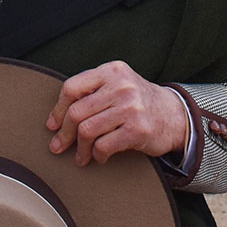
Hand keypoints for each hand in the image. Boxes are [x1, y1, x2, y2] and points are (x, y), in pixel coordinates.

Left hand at [45, 61, 187, 165]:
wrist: (173, 115)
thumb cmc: (138, 101)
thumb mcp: (117, 84)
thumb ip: (92, 91)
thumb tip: (57, 117)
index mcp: (111, 71)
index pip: (72, 88)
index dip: (58, 109)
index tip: (53, 125)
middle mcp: (121, 86)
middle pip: (77, 112)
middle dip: (64, 134)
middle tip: (59, 146)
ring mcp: (130, 107)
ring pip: (87, 130)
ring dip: (79, 149)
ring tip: (80, 156)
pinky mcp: (137, 129)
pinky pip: (103, 146)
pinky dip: (97, 155)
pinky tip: (99, 156)